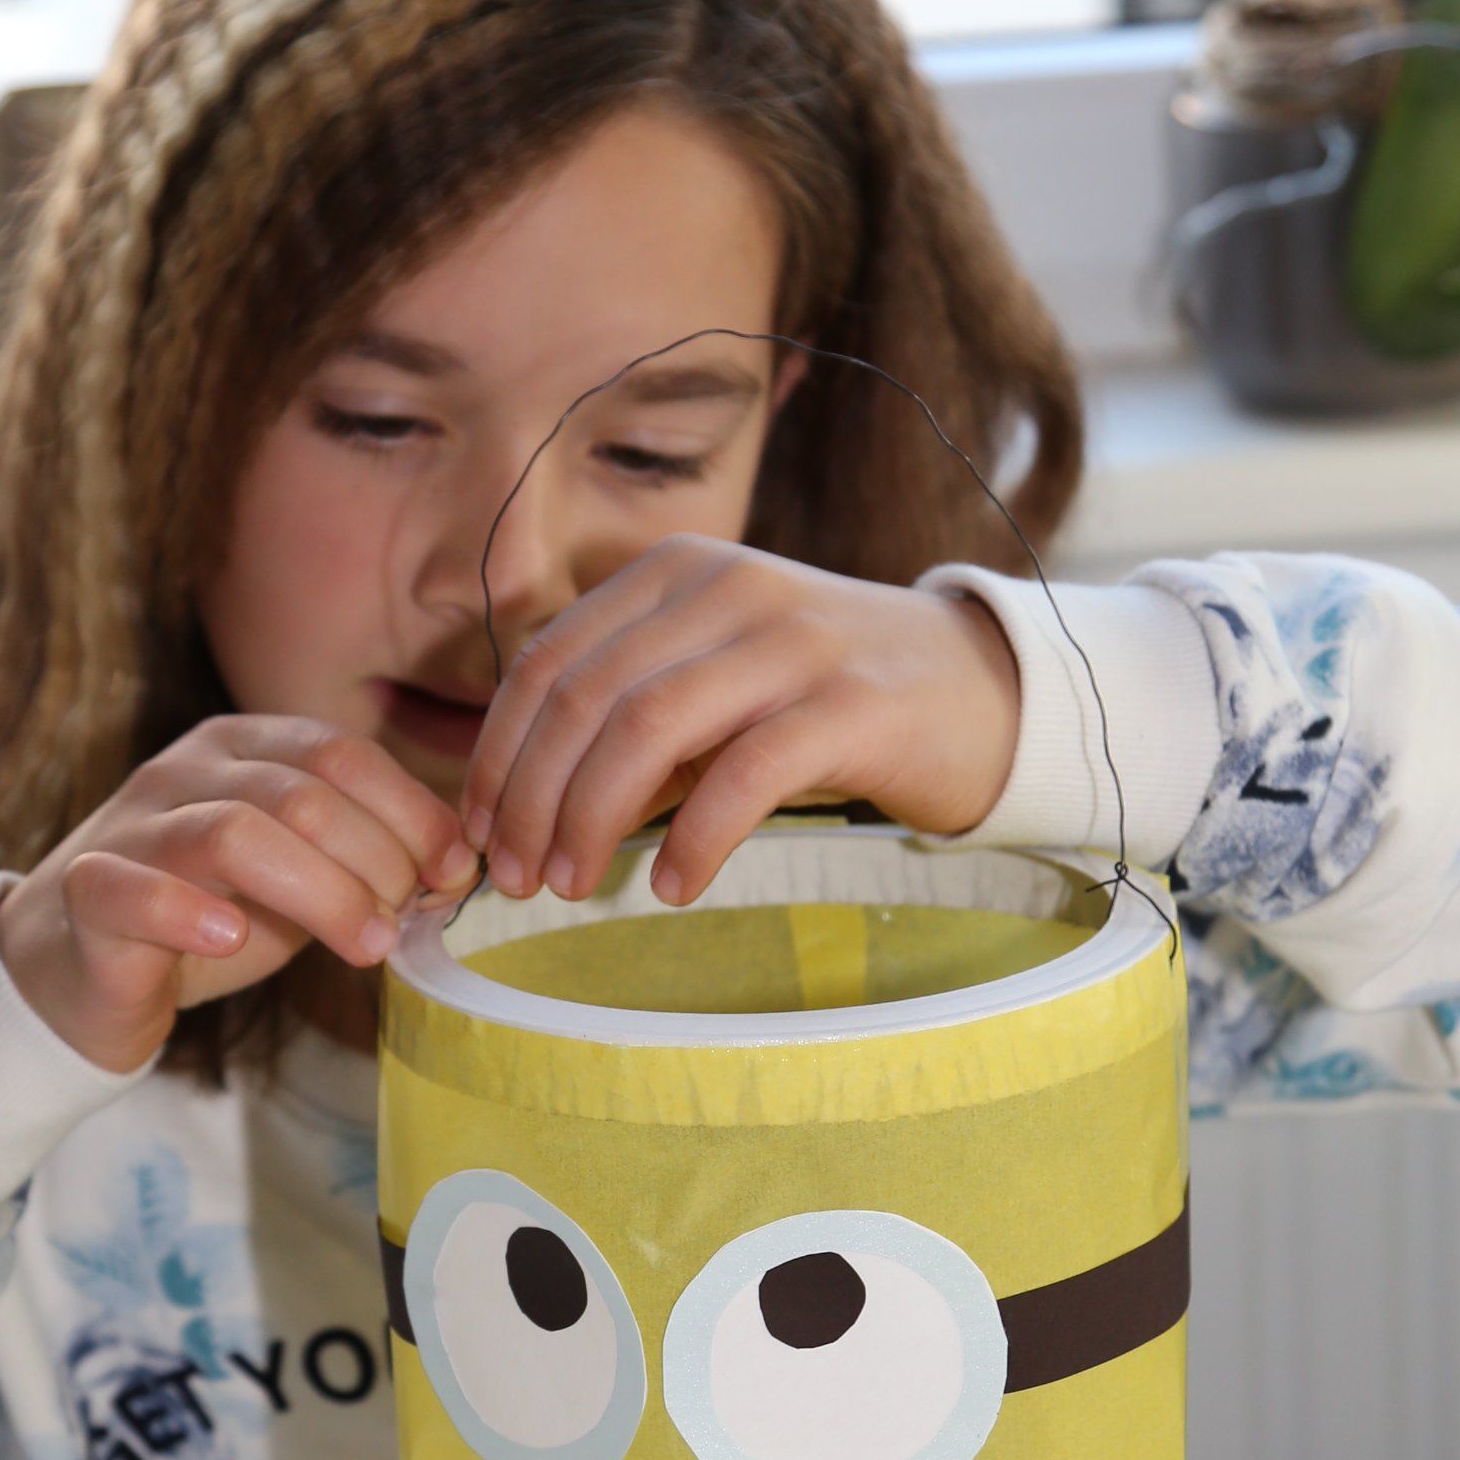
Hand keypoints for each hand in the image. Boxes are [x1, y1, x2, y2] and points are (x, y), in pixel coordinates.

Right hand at [0, 715, 479, 1073]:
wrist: (79, 972)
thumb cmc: (204, 917)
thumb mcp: (297, 878)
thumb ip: (366, 860)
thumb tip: (457, 867)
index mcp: (241, 747)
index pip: (340, 752)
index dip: (410, 810)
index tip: (453, 872)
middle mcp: (183, 771)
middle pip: (301, 793)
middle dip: (375, 860)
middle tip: (403, 924)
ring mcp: (130, 828)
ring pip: (233, 832)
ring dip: (319, 892)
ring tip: (364, 945)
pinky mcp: (87, 896)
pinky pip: (134, 890)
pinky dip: (190, 913)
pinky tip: (236, 939)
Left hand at [460, 540, 1022, 907]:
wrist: (979, 688)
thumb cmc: (823, 699)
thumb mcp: (713, 685)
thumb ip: (629, 722)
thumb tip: (526, 811)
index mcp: (674, 573)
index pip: (548, 661)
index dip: (498, 754)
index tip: (480, 833)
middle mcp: (725, 587)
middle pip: (585, 696)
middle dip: (533, 797)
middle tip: (516, 878)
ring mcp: (790, 640)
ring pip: (647, 728)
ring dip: (592, 819)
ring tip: (574, 885)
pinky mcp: (850, 703)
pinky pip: (743, 773)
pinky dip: (693, 838)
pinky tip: (673, 886)